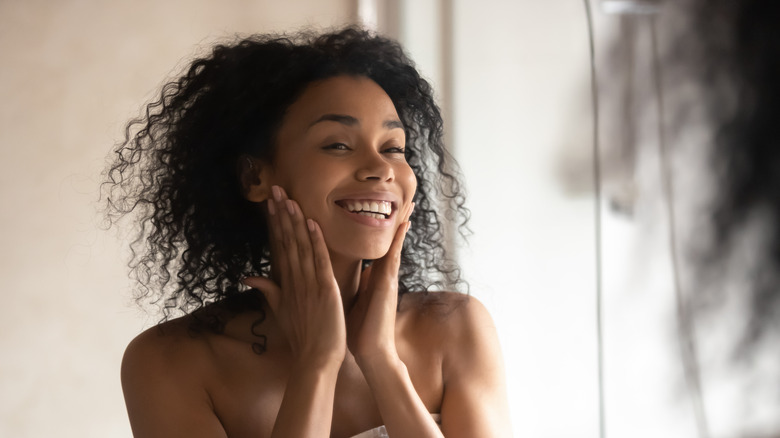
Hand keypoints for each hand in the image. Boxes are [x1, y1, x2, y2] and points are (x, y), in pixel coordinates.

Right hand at [243, 186, 345, 368]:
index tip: (271, 202)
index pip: (279, 247)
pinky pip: (319, 261)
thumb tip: (249, 276)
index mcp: (286, 283)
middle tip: (276, 189)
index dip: (275, 223)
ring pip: (300, 247)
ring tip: (289, 198)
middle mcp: (294, 280)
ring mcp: (308, 284)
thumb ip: (268, 291)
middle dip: (281, 214)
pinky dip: (315, 242)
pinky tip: (311, 223)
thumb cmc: (302, 337)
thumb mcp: (281, 311)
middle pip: (286, 241)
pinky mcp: (325, 290)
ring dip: (295, 222)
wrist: (315, 360)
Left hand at [346, 202, 413, 364]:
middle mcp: (383, 275)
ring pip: (394, 244)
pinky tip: (403, 224)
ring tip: (409, 202)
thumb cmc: (359, 331)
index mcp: (373, 278)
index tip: (381, 207)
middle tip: (406, 196)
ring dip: (401, 223)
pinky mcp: (388, 285)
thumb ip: (351, 286)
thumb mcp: (352, 301)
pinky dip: (398, 241)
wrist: (370, 353)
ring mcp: (388, 279)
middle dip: (396, 219)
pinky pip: (394, 257)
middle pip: (389, 241)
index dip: (380, 227)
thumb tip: (342, 274)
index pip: (377, 247)